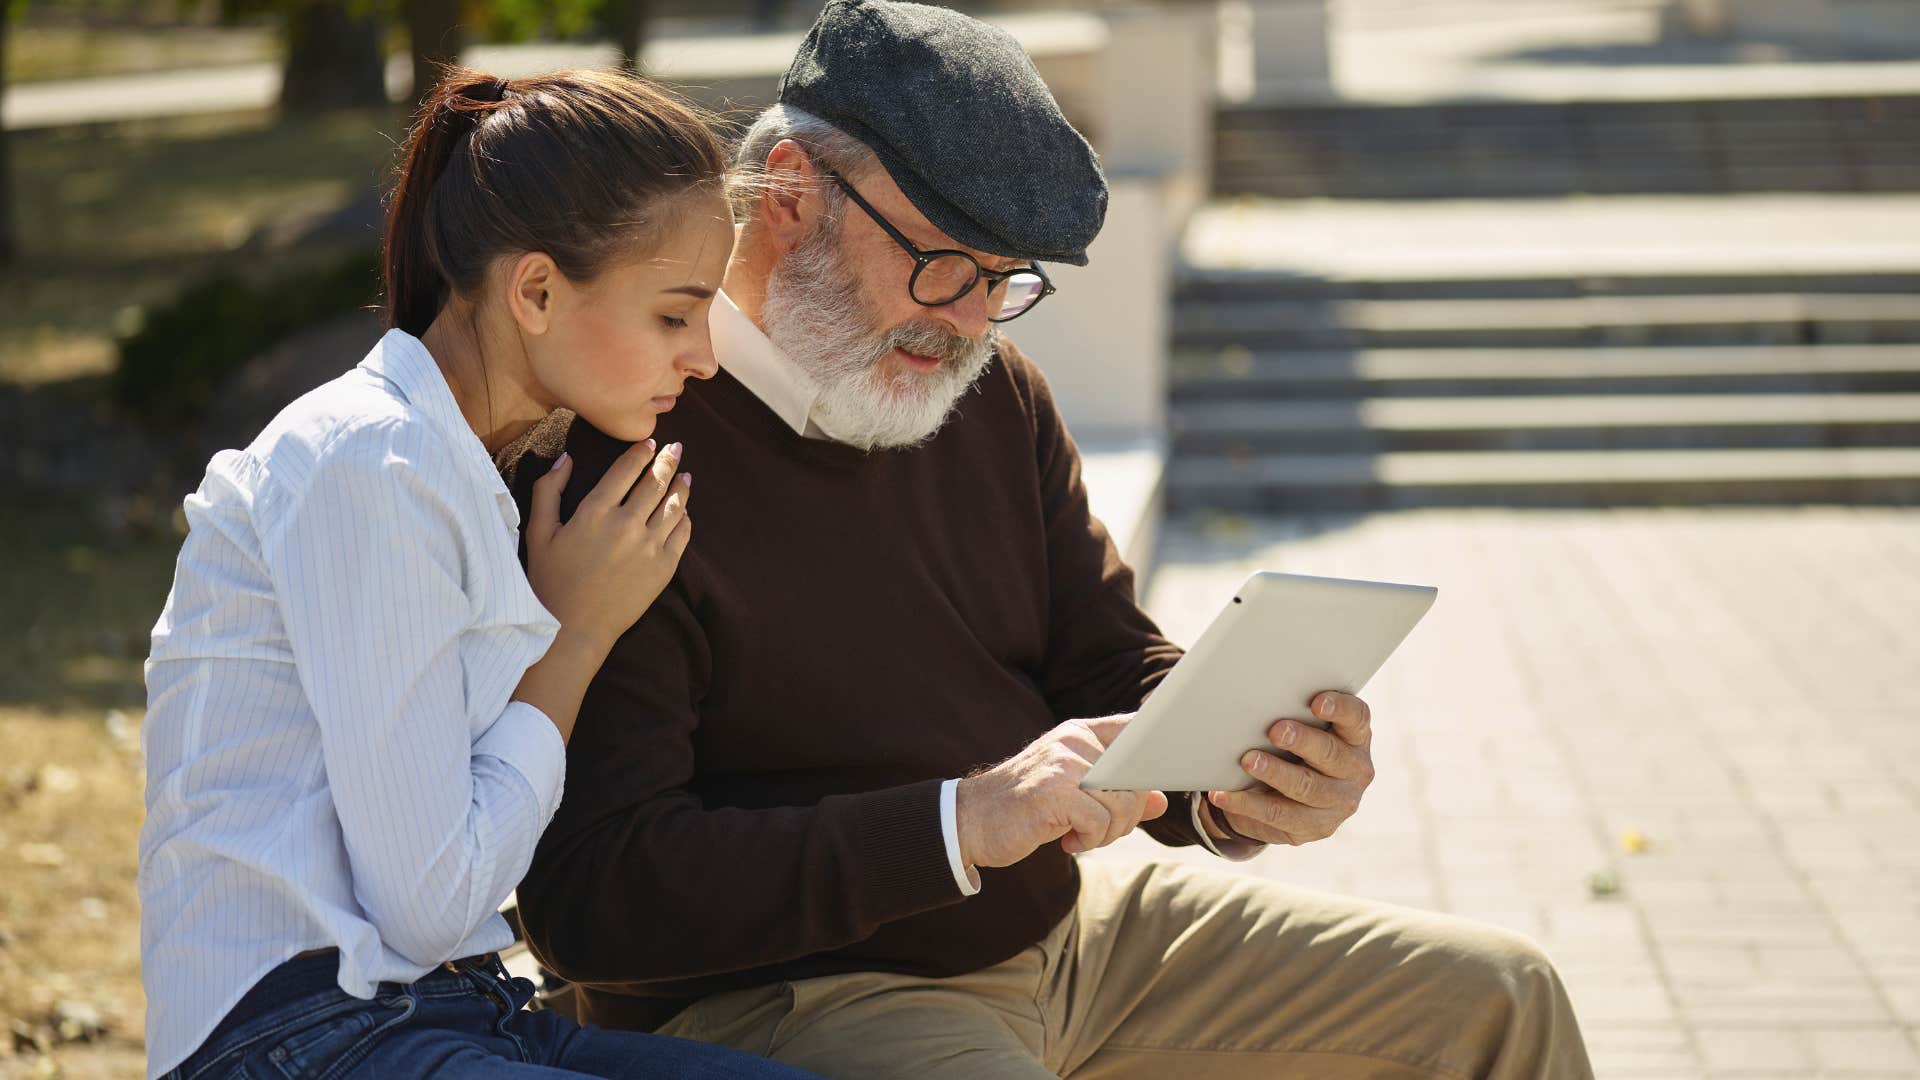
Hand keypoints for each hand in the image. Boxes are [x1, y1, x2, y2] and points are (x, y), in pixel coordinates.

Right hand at [524, 440, 692, 648]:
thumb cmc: (550, 581)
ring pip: (674, 505)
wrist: (573, 628)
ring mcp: (648, 546)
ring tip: (685, 475)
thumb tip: (565, 459)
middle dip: (668, 461)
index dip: (641, 453)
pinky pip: (682, 534)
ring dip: (681, 486)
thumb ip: (548, 491)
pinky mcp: (663, 568)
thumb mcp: (538, 533)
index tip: (650, 443)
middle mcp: (626, 524)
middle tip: (676, 449)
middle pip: (655, 482)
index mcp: (594, 512)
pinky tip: (684, 511)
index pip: (626, 470)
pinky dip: (685, 517)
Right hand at [955, 715, 1169, 870]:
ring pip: (1121, 803)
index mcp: (1079, 733)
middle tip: (1100, 830)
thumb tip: (1161, 801)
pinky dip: (1091, 839)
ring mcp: (1062, 764)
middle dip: (1128, 815)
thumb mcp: (1075, 796)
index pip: (1135, 729)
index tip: (1157, 778)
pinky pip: (1100, 821)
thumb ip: (1117, 793)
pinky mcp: (1052, 792)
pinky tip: (1067, 841)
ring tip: (1081, 835)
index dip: (1155, 751)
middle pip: (1135, 778)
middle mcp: (1072, 741)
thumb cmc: (1025, 808)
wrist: (970, 821)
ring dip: (1109, 832)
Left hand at [1206, 691, 1374, 846]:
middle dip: (1302, 741)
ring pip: (1306, 787)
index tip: (1317, 702)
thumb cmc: (1296, 749)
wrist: (1290, 797)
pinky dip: (1247, 804)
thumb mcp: (1304, 730)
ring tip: (1248, 761)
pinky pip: (1278, 815)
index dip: (1340, 709)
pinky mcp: (1314, 827)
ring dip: (1276, 773)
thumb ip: (1294, 715)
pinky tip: (1224, 794)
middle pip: (1331, 753)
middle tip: (1276, 731)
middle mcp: (1355, 770)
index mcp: (1356, 738)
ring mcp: (1339, 802)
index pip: (1356, 718)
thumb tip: (1257, 701)